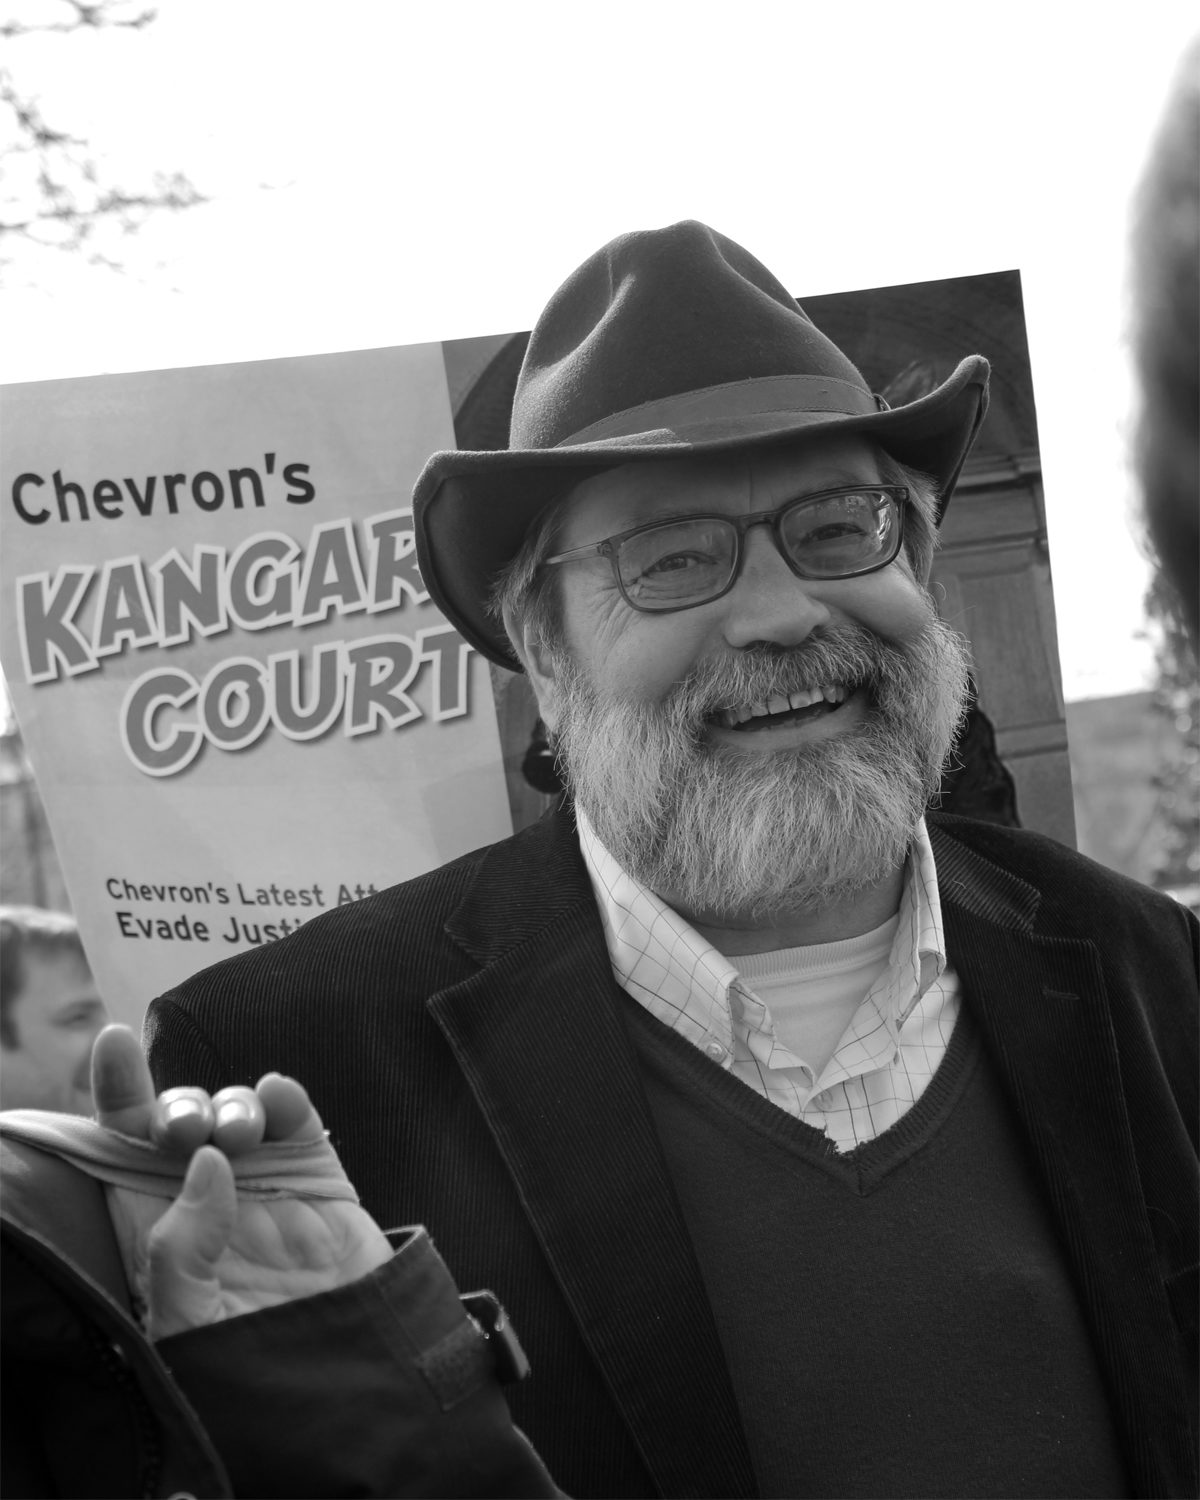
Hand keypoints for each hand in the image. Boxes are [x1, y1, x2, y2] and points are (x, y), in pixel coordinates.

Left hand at [92, 1024, 392, 1339]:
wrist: (345, 1375)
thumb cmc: (253, 1362)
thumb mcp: (193, 1324)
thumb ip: (182, 1249)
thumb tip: (205, 1161)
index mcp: (158, 1226)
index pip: (121, 1149)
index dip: (117, 1091)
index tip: (114, 1044)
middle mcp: (205, 1193)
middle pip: (175, 1120)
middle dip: (174, 1106)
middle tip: (183, 1129)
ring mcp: (262, 1179)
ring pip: (232, 1111)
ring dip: (229, 1106)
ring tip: (242, 1134)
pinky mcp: (314, 1173)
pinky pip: (294, 1117)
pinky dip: (283, 1096)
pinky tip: (279, 1098)